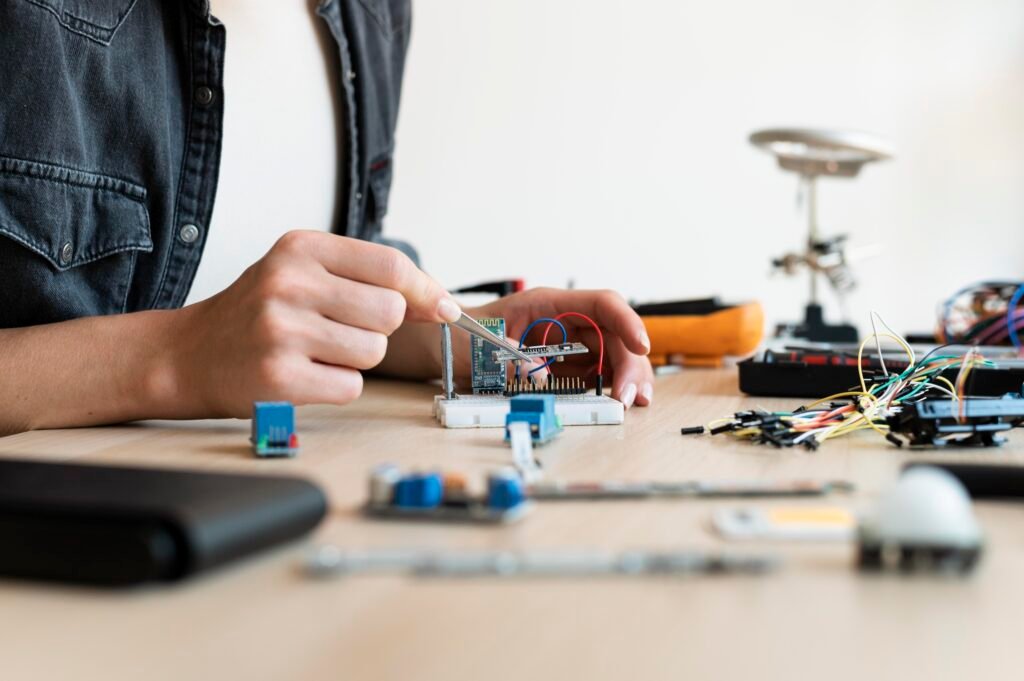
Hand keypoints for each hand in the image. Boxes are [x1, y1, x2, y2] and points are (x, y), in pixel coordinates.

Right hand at [168, 231, 461, 415]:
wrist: (188, 354)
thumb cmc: (258, 313)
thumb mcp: (303, 273)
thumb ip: (369, 279)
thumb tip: (444, 304)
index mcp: (300, 248)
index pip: (391, 265)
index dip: (425, 290)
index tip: (443, 308)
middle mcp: (289, 283)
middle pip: (390, 312)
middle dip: (380, 329)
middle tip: (343, 330)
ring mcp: (282, 330)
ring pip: (373, 351)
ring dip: (357, 359)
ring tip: (318, 351)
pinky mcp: (279, 377)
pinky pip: (351, 386)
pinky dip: (337, 386)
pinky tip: (307, 374)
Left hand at [462, 288, 654, 407]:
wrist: (450, 346)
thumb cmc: (464, 336)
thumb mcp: (478, 344)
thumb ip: (507, 356)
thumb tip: (539, 373)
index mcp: (549, 305)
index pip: (600, 304)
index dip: (626, 321)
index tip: (641, 346)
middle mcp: (566, 322)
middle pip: (614, 335)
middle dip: (629, 363)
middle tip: (629, 396)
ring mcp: (570, 344)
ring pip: (613, 355)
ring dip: (628, 377)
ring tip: (632, 402)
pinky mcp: (567, 366)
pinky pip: (599, 373)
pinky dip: (613, 387)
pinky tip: (620, 402)